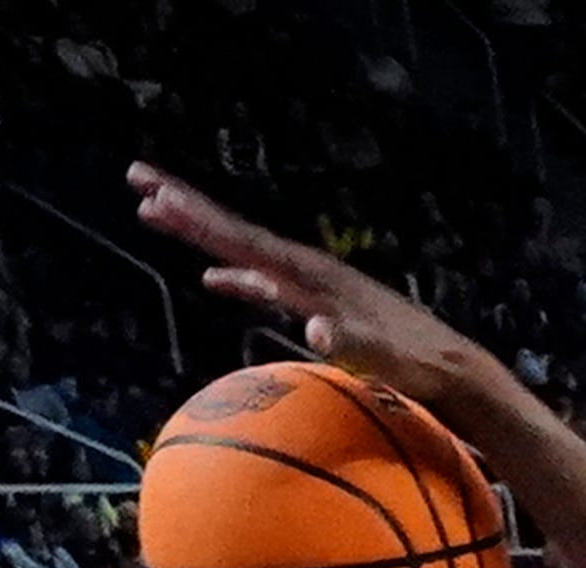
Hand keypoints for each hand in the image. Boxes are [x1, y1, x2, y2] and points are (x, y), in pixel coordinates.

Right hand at [128, 167, 496, 415]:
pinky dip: (237, 279)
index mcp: (313, 276)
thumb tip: (316, 329)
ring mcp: (314, 287)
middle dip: (186, 207)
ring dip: (203, 236)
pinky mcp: (320, 306)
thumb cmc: (418, 366)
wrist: (450, 369)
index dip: (199, 220)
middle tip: (135, 179)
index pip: (244, 241)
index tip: (155, 196)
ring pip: (245, 253)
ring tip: (156, 214)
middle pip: (236, 233)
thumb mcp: (384, 356)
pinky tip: (216, 283)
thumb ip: (350, 340)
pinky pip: (265, 284)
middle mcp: (309, 271)